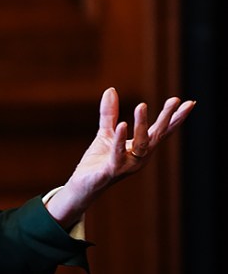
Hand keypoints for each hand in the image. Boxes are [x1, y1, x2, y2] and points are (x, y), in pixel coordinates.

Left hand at [45, 87, 194, 227]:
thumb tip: (111, 89)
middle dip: (167, 119)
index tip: (188, 102)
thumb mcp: (105, 133)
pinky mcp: (111, 170)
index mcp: (140, 148)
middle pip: (157, 136)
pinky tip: (123, 124)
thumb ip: (109, 113)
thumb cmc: (99, 161)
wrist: (84, 185)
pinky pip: (118, 154)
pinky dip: (120, 140)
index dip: (175, 118)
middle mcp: (139, 157)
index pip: (161, 131)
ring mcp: (127, 165)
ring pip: (140, 144)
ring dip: (142, 125)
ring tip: (142, 105)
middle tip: (175, 100)